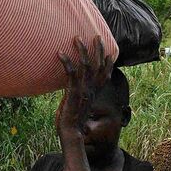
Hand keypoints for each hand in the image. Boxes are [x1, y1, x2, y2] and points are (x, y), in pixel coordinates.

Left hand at [55, 37, 111, 151]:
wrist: (71, 134)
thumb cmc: (72, 124)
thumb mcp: (78, 107)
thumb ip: (79, 98)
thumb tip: (74, 94)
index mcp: (94, 93)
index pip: (105, 75)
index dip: (108, 62)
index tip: (109, 51)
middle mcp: (91, 90)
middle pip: (99, 66)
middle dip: (99, 50)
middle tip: (97, 36)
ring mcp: (83, 90)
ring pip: (86, 66)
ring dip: (82, 50)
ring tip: (77, 38)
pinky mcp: (73, 92)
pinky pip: (71, 73)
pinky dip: (66, 62)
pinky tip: (60, 53)